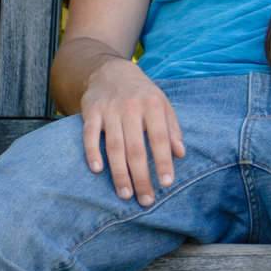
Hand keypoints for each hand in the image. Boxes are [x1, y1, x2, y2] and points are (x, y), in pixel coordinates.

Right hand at [80, 58, 184, 205]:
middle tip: (146, 199)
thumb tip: (181, 154)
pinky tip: (97, 170)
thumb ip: (172, 129)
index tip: (167, 183)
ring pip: (114, 146)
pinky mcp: (90, 112)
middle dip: (142, 176)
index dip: (164, 161)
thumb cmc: (142, 94)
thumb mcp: (163, 105)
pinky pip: (90, 135)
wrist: (110, 71)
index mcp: (153, 106)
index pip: (160, 138)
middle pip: (136, 148)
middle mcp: (131, 108)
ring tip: (126, 194)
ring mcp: (109, 110)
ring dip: (119, 173)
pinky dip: (92, 152)